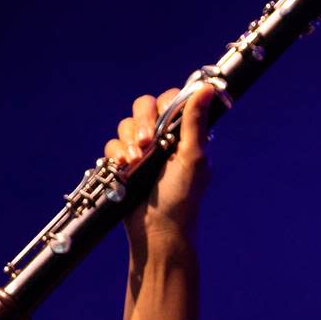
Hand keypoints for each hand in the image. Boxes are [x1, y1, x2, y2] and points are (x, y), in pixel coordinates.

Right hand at [103, 84, 214, 262]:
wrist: (158, 231)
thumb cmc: (181, 198)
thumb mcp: (193, 157)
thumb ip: (195, 122)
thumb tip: (208, 88)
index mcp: (184, 134)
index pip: (171, 101)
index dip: (165, 105)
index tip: (164, 120)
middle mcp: (163, 139)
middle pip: (144, 107)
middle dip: (141, 122)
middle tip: (146, 142)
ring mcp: (143, 151)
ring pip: (126, 125)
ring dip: (128, 140)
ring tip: (135, 161)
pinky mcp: (124, 164)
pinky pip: (113, 145)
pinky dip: (116, 154)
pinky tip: (123, 167)